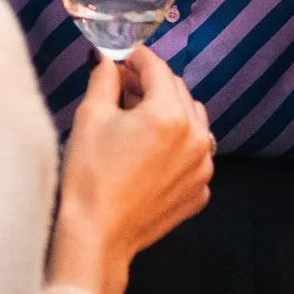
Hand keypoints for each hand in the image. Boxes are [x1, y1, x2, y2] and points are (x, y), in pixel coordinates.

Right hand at [50, 48, 214, 293]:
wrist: (97, 234)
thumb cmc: (90, 175)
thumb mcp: (91, 116)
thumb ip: (105, 78)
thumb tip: (107, 60)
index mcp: (170, 115)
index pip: (158, 69)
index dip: (136, 59)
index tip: (121, 60)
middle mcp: (197, 138)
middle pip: (177, 91)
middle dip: (151, 84)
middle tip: (122, 88)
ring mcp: (202, 168)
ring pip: (192, 121)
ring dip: (168, 111)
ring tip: (137, 121)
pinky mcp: (200, 191)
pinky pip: (194, 154)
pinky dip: (176, 146)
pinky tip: (148, 153)